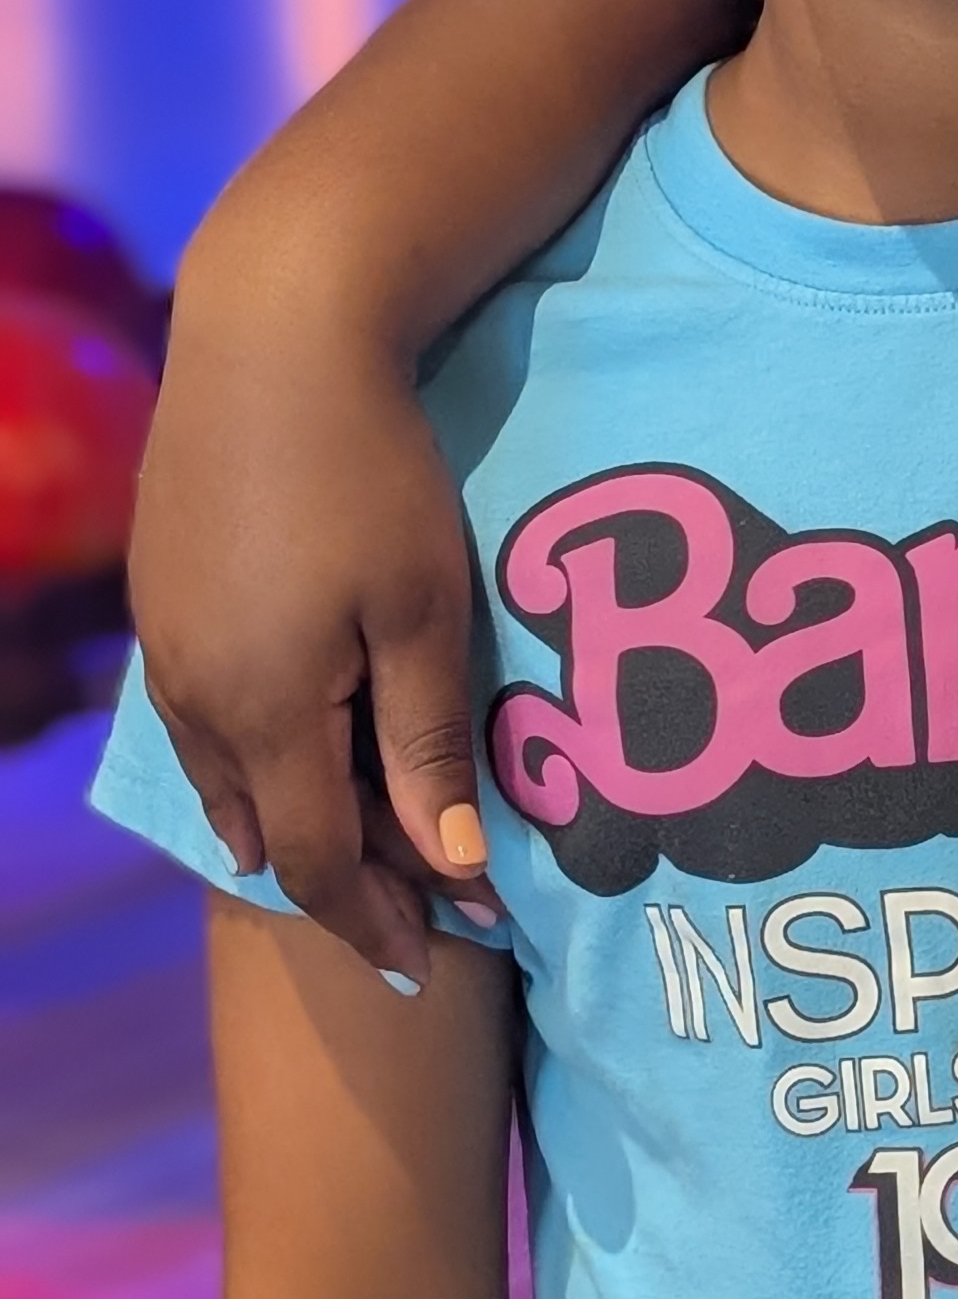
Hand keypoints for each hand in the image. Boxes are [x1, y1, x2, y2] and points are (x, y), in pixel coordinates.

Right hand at [130, 277, 494, 984]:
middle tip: (417, 913)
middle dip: (343, 881)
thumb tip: (453, 867)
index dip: (377, 918)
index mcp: (263, 711)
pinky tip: (290, 754)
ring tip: (355, 856)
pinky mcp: (162, 597)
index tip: (434, 958)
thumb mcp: (424, 614)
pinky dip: (256, 758)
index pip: (316, 861)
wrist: (271, 339)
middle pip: (267, 828)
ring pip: (225, 775)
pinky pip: (203, 717)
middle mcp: (194, 695)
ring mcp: (166, 644)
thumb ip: (429, 746)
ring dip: (290, 821)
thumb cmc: (372, 472)